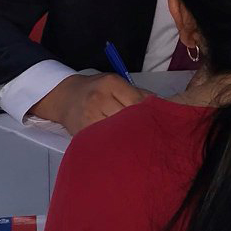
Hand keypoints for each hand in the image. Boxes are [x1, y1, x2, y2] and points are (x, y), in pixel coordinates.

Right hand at [31, 72, 150, 136]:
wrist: (65, 97)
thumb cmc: (95, 89)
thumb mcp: (115, 83)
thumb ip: (138, 93)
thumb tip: (165, 106)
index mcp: (111, 84)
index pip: (138, 102)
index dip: (150, 114)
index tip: (160, 123)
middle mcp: (99, 99)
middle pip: (129, 118)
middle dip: (141, 128)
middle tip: (154, 137)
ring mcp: (89, 117)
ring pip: (117, 133)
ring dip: (129, 139)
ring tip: (139, 144)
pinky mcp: (83, 133)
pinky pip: (104, 142)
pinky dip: (114, 145)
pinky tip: (122, 147)